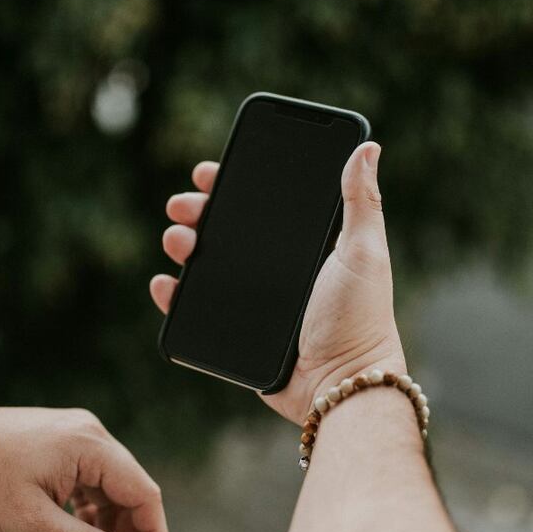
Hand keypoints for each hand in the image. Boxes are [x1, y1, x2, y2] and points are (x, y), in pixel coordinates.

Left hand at [0, 407, 166, 531]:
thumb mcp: (32, 523)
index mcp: (89, 445)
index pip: (143, 492)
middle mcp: (88, 434)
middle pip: (130, 489)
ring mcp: (73, 436)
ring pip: (109, 487)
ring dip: (107, 526)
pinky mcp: (58, 443)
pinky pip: (88, 479)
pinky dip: (88, 511)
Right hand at [151, 142, 405, 423]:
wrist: (340, 385)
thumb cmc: (361, 319)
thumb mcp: (364, 252)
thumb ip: (362, 201)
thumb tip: (367, 146)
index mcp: (307, 244)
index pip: (265, 203)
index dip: (235, 183)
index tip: (209, 171)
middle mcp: (279, 269)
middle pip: (228, 228)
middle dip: (199, 210)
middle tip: (182, 205)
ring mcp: (256, 301)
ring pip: (207, 264)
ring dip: (183, 244)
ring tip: (176, 240)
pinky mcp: (239, 332)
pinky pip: (197, 308)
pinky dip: (175, 294)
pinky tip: (165, 283)